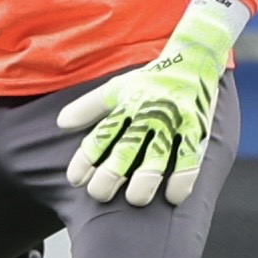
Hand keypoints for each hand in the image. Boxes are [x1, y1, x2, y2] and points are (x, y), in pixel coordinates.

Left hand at [56, 0, 244, 206]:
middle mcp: (147, 113)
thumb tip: (61, 123)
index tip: (75, 179)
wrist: (195, 58)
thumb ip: (89, 107)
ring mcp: (173, 122)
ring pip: (157, 157)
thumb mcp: (118, 87)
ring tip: (135, 199)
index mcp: (125, 104)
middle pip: (126, 149)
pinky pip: (190, 158)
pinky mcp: (196, 128)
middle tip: (100, 194)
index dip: (86, 159)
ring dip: (145, 181)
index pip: (101, 134)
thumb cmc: (153, 78)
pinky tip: (173, 197)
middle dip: (110, 175)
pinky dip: (182, 179)